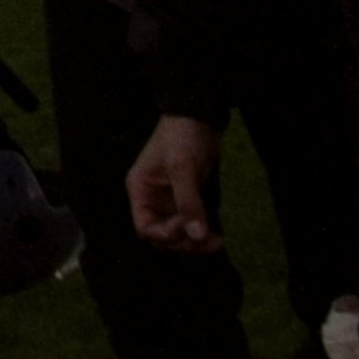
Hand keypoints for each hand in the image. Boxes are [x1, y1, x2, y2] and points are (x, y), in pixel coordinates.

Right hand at [127, 115, 225, 253]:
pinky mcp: (188, 199)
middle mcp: (153, 200)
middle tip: (205, 239)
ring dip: (195, 243)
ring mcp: (170, 201)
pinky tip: (217, 236)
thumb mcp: (183, 167)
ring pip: (179, 235)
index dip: (165, 233)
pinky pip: (192, 225)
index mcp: (141, 190)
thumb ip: (188, 202)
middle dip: (183, 242)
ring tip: (216, 241)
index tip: (186, 224)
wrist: (199, 115)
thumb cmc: (182, 136)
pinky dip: (203, 233)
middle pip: (162, 236)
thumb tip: (197, 236)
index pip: (145, 228)